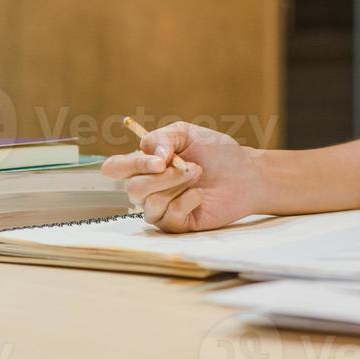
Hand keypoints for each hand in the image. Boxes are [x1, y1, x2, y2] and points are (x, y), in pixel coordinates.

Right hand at [100, 121, 262, 231]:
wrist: (244, 173)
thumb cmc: (216, 152)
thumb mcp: (188, 134)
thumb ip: (163, 138)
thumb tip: (151, 157)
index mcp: (144, 165)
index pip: (114, 168)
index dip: (130, 165)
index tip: (160, 161)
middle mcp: (147, 188)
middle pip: (132, 188)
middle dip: (165, 176)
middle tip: (193, 167)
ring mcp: (159, 208)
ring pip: (150, 203)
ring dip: (178, 186)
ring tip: (199, 176)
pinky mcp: (175, 224)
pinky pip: (168, 218)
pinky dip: (187, 202)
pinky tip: (200, 196)